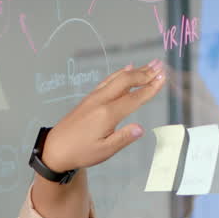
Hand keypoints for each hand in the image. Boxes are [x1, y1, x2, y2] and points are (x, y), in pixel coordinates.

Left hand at [41, 60, 167, 172]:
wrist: (55, 148)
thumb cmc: (80, 152)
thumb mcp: (104, 151)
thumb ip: (123, 138)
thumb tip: (141, 128)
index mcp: (107, 114)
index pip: (134, 98)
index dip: (150, 88)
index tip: (163, 79)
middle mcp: (101, 101)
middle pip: (127, 81)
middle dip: (145, 73)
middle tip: (161, 66)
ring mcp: (94, 97)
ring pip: (118, 78)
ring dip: (135, 71)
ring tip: (150, 64)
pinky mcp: (90, 98)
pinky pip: (108, 81)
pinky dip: (120, 73)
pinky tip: (127, 68)